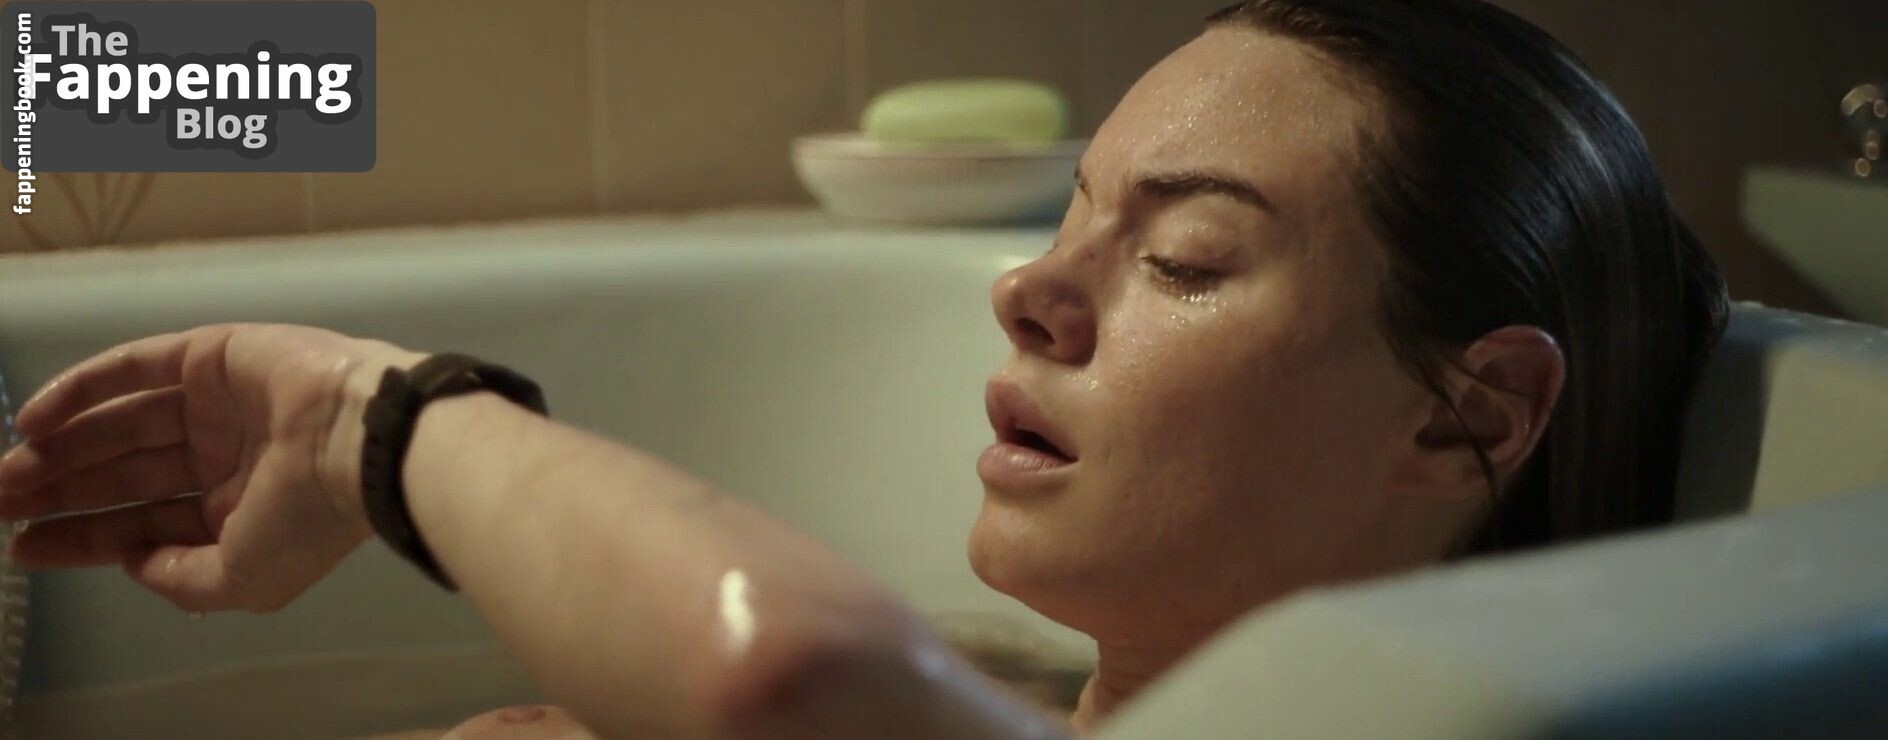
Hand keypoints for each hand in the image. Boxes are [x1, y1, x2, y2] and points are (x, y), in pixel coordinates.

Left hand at [0, 323, 424, 612]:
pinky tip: (33, 420)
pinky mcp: (210, 355)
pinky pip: (133, 369)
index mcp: (237, 508)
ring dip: (61, 446)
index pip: (143, 521)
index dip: (81, 536)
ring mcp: (216, 402)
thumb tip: (132, 557)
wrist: (359, 444)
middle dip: (59, 490)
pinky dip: (80, 390)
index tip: (22, 547)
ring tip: (6, 473)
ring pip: (121, 423)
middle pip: (122, 472)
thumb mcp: (240, 581)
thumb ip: (180, 578)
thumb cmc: (305, 520)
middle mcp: (223, 455)